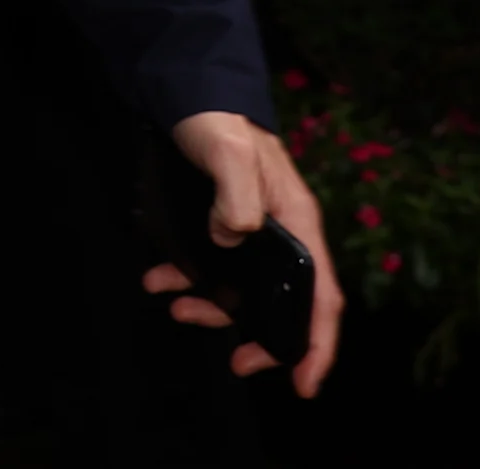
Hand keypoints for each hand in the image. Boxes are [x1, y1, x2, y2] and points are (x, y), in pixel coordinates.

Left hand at [143, 110, 343, 396]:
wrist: (187, 94)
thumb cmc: (218, 121)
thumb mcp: (229, 152)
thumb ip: (237, 195)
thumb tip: (234, 237)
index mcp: (297, 221)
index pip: (322, 295)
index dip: (318, 343)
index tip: (306, 385)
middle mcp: (281, 232)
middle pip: (284, 304)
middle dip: (264, 340)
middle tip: (237, 363)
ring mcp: (249, 232)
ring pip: (241, 290)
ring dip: (212, 308)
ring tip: (176, 309)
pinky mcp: (219, 225)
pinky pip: (208, 267)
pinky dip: (184, 279)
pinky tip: (157, 279)